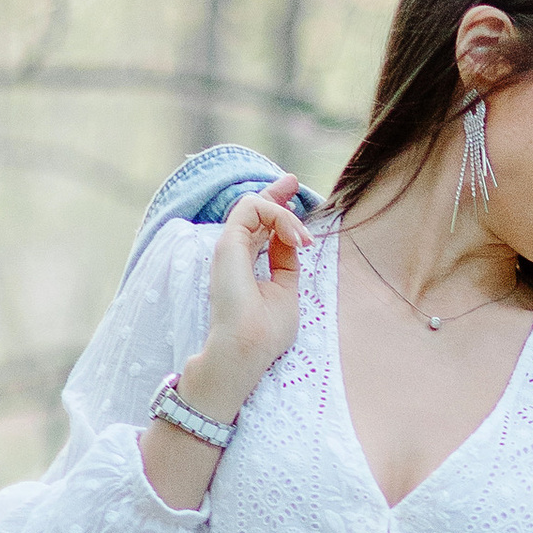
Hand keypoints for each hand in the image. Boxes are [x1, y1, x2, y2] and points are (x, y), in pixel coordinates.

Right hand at [185, 179, 306, 418]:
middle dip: (274, 195)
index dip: (277, 212)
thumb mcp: (285, 292)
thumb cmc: (264, 333)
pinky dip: (280, 217)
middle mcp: (234, 253)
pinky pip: (253, 209)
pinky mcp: (228, 244)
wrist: (243, 351)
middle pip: (252, 211)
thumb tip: (294, 240)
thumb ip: (286, 264)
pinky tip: (297, 237)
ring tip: (304, 239)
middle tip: (291, 181)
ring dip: (287, 215)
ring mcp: (229, 247)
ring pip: (255, 207)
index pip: (258, 230)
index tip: (295, 200)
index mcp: (246, 265)